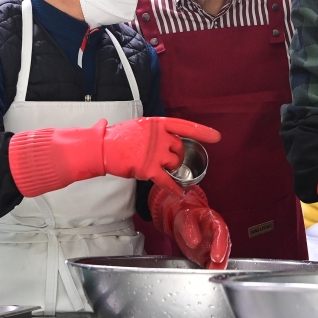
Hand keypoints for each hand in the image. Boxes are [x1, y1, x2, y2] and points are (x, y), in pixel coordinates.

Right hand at [104, 117, 219, 195]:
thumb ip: (154, 132)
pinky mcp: (148, 169)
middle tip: (168, 158)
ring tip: (161, 168)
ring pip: (175, 163)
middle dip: (178, 155)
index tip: (216, 137)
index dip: (201, 131)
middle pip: (180, 148)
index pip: (184, 126)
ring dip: (172, 168)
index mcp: (157, 124)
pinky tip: (180, 193)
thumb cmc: (118, 137)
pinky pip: (166, 180)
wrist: (102, 148)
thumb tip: (163, 136)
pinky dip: (173, 188)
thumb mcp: (139, 126)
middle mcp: (158, 137)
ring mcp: (154, 153)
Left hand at [149, 184, 230, 268]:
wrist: (182, 223)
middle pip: (224, 246)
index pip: (221, 232)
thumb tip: (195, 242)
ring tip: (212, 272)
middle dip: (222, 258)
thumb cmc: (186, 217)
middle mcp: (217, 235)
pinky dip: (210, 269)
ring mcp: (213, 246)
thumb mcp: (184, 218)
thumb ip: (189, 228)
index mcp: (214, 221)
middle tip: (216, 267)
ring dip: (218, 266)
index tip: (217, 256)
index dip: (221, 244)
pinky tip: (207, 273)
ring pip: (220, 257)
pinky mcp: (207, 255)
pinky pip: (211, 263)